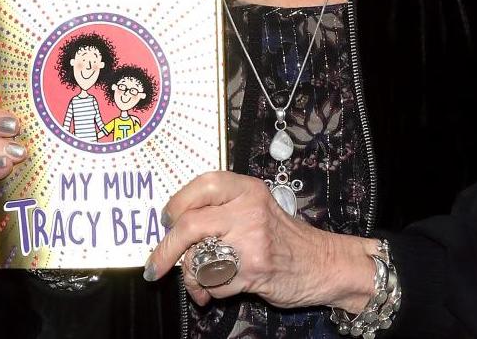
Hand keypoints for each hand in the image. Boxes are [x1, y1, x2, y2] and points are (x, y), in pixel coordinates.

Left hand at [144, 172, 376, 310]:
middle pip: (189, 225)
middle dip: (165, 251)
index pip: (201, 184)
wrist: (321, 263)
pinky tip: (220, 289)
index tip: (166, 221)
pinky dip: (210, 291)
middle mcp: (248, 210)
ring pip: (197, 259)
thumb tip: (174, 225)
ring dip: (191, 278)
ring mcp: (251, 240)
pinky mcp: (253, 270)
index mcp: (247, 189)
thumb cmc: (283, 237)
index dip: (177, 203)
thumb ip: (221, 208)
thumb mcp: (256, 207)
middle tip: (155, 266)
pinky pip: (213, 283)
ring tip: (200, 283)